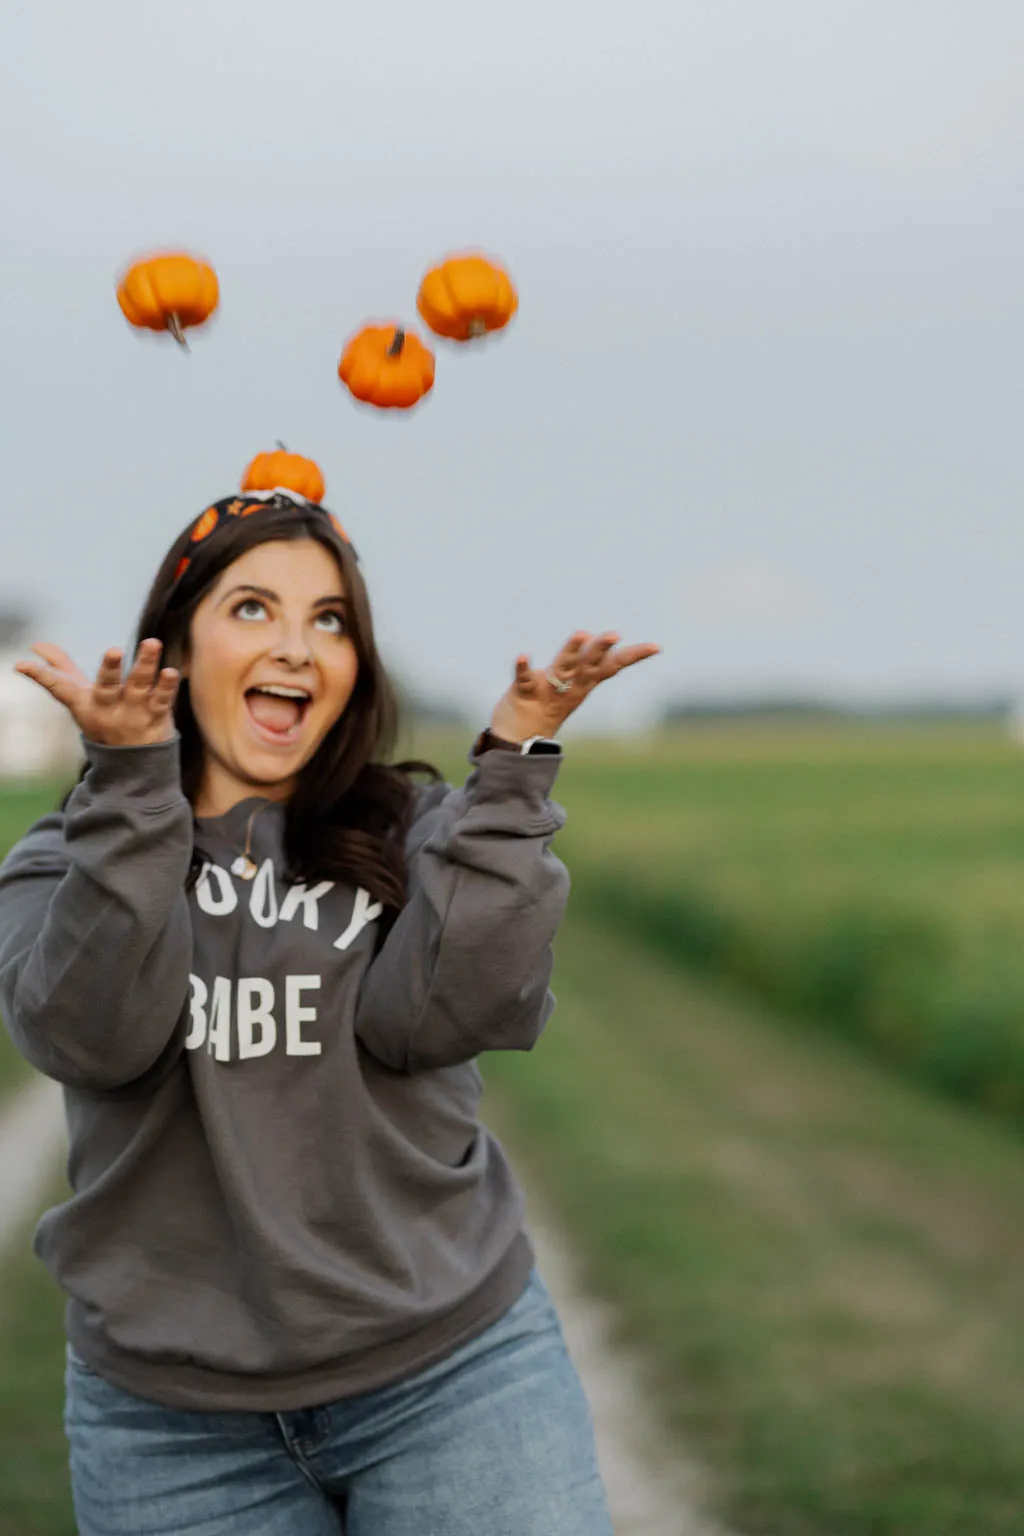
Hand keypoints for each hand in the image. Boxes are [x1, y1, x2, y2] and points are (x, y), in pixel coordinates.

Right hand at [15, 639, 179, 747]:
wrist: (132, 764)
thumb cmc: (102, 719)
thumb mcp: (79, 697)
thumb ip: (61, 670)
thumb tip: (36, 645)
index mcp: (84, 702)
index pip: (59, 688)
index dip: (41, 676)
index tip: (23, 665)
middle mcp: (107, 707)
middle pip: (106, 686)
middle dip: (109, 669)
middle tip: (113, 650)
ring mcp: (133, 712)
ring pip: (138, 685)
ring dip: (145, 664)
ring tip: (151, 643)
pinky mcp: (156, 716)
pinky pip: (162, 699)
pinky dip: (166, 686)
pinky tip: (170, 671)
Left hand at [488, 631, 660, 743]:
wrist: (518, 739)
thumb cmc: (545, 706)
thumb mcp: (570, 684)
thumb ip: (582, 663)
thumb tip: (598, 640)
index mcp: (582, 683)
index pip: (611, 666)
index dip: (633, 656)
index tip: (656, 647)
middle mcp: (569, 685)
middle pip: (589, 664)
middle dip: (601, 648)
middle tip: (614, 635)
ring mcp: (548, 689)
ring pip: (564, 667)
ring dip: (571, 650)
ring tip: (581, 634)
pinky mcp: (524, 693)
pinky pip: (524, 679)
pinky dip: (523, 668)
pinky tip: (523, 655)